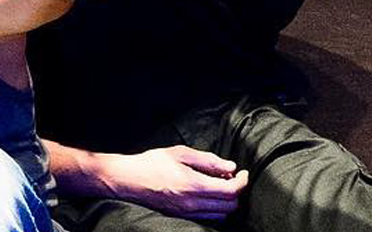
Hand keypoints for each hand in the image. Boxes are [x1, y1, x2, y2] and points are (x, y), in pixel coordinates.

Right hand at [107, 147, 249, 220]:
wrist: (128, 180)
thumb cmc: (151, 163)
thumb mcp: (179, 153)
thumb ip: (207, 160)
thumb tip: (230, 166)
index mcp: (194, 185)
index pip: (230, 190)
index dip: (242, 182)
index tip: (243, 173)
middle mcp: (193, 203)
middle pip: (230, 205)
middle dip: (236, 192)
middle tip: (230, 177)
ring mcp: (188, 213)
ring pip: (222, 214)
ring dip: (226, 201)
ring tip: (218, 186)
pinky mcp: (183, 217)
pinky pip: (209, 218)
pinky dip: (215, 208)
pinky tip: (207, 195)